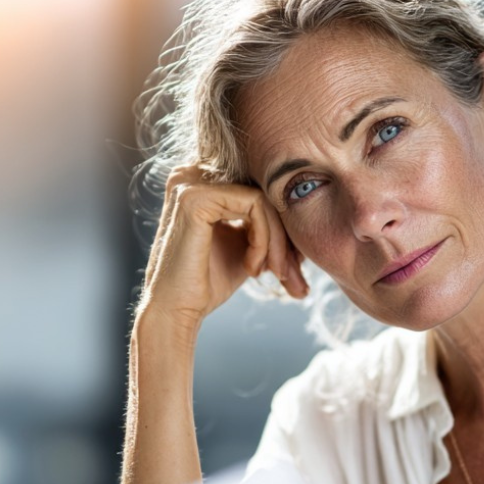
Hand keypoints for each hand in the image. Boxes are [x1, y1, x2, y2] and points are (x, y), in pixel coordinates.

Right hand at [139, 164, 308, 333]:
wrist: (177, 311)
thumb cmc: (208, 282)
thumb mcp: (246, 244)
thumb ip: (267, 222)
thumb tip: (306, 212)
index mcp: (201, 179)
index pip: (259, 186)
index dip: (283, 223)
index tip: (293, 264)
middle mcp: (193, 172)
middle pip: (264, 189)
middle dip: (286, 235)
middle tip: (293, 275)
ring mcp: (191, 180)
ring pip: (264, 198)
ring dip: (278, 242)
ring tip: (274, 274)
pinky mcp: (196, 196)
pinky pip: (255, 206)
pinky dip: (265, 240)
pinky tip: (252, 268)